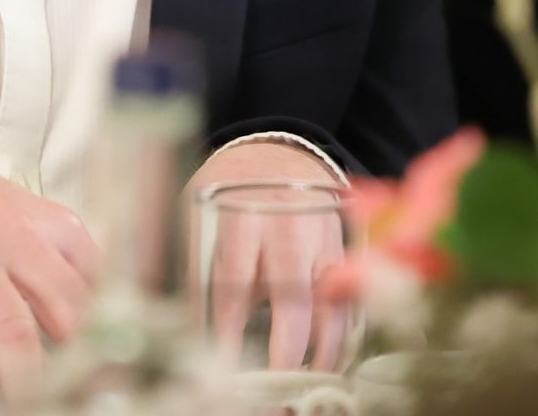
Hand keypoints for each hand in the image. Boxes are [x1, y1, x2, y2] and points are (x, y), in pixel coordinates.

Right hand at [0, 105, 96, 415]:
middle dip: (78, 362)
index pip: (94, 276)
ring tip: (26, 411)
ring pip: (14, 328)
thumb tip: (43, 345)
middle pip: (69, 306)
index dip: (105, 326)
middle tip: (74, 398)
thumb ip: (19, 276)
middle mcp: (6, 233)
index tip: (105, 367)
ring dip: (25, 384)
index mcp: (33, 220)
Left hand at [188, 139, 350, 372]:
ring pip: (330, 301)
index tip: (226, 370)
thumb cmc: (227, 188)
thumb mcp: (197, 209)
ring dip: (320, 351)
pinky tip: (331, 359)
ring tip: (307, 384)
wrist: (277, 147)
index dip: (231, 334)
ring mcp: (321, 235)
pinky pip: (349, 295)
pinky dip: (341, 332)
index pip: (234, 284)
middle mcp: (286, 225)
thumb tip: (188, 325)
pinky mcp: (342, 244)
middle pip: (292, 297)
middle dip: (285, 352)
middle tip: (274, 389)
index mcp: (240, 215)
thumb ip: (194, 261)